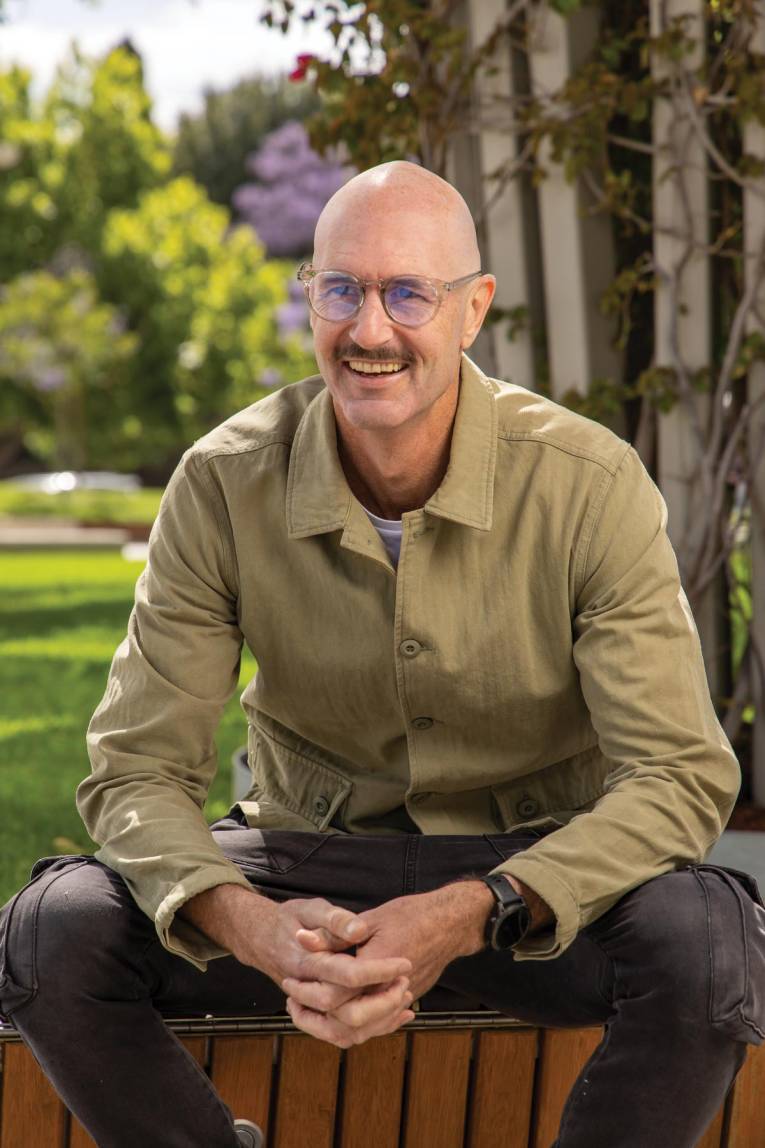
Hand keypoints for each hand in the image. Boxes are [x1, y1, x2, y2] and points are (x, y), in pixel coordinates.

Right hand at [179, 883, 412, 1042]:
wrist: (260, 939)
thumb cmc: (288, 920)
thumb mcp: (310, 908)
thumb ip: (335, 919)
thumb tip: (359, 929)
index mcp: (307, 962)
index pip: (347, 974)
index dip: (379, 970)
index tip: (404, 962)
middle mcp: (307, 991)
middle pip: (348, 1013)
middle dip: (383, 1002)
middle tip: (405, 981)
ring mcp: (310, 1008)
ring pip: (346, 1032)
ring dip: (380, 1021)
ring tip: (405, 997)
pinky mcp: (317, 1015)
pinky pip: (343, 1035)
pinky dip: (372, 1029)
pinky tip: (398, 1014)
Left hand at [285, 880, 493, 1045]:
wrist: (450, 924)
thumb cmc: (411, 915)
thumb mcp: (369, 919)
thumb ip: (333, 934)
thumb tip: (300, 938)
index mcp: (376, 969)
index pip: (335, 997)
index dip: (308, 993)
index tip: (290, 982)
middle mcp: (388, 991)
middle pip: (347, 1024)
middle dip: (316, 1018)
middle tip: (294, 1002)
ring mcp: (399, 1000)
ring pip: (362, 1031)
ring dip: (333, 1026)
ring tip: (309, 1010)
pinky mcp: (405, 1002)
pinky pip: (377, 1025)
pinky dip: (356, 1024)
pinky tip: (338, 1012)